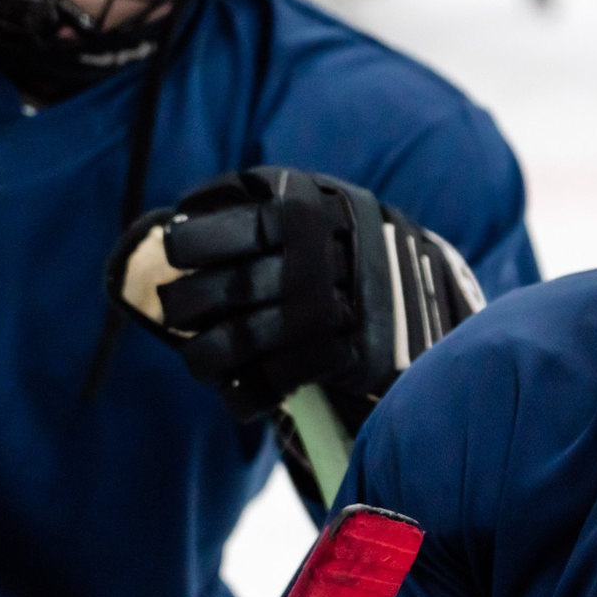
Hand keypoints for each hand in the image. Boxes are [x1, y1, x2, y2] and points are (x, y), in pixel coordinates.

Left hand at [110, 166, 485, 422]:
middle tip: (183, 309)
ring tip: (203, 355)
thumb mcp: (312, 201)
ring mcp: (333, 309)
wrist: (432, 287)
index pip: (215, 231)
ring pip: (233, 344)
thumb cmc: (347, 242)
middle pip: (219, 291)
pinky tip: (239, 388)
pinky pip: (266, 385)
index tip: (179, 253)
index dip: (184, 245)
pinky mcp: (347, 358)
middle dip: (185, 305)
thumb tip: (164, 221)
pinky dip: (242, 395)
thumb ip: (247, 202)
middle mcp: (318, 255)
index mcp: (305, 205)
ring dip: (203, 357)